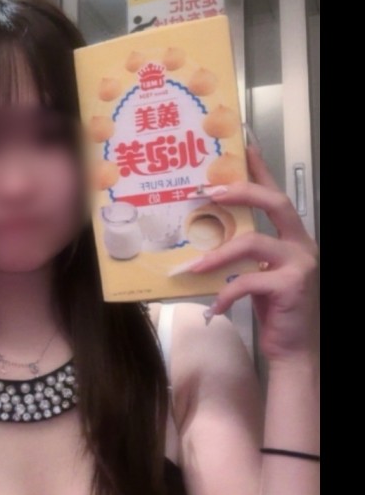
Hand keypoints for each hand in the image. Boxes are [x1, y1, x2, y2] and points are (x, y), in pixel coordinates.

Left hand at [189, 145, 318, 361]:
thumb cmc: (271, 309)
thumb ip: (240, 254)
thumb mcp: (256, 274)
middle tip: (208, 195)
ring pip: (254, 243)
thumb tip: (202, 241)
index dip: (260, 169)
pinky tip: (214, 307)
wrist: (292, 349)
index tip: (243, 144)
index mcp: (291, 237)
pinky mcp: (292, 286)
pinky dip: (226, 294)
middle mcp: (301, 243)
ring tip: (193, 267)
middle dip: (241, 193)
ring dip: (218, 254)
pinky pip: (249, 282)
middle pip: (274, 203)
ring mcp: (300, 263)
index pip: (275, 194)